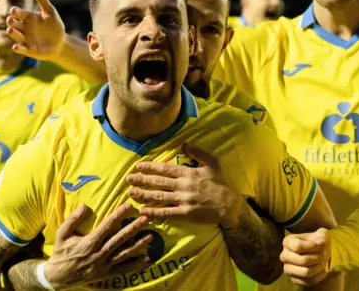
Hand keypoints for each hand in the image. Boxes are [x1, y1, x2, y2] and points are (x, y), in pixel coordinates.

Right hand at [6, 0, 65, 60]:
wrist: (60, 43)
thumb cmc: (53, 26)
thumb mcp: (50, 12)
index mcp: (28, 17)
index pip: (20, 13)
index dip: (16, 12)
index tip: (14, 10)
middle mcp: (24, 28)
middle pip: (14, 24)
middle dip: (12, 22)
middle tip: (10, 19)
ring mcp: (25, 39)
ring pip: (16, 36)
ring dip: (13, 33)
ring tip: (10, 30)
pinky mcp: (29, 50)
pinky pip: (22, 49)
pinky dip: (18, 48)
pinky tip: (16, 47)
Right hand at [44, 203, 152, 288]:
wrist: (58, 277)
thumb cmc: (60, 253)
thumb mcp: (61, 234)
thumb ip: (73, 219)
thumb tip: (84, 205)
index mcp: (89, 242)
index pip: (107, 226)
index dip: (119, 215)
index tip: (128, 206)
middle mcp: (99, 254)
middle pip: (120, 239)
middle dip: (134, 228)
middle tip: (146, 218)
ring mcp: (104, 265)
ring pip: (125, 253)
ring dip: (138, 244)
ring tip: (150, 236)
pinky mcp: (106, 274)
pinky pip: (124, 269)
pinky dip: (136, 265)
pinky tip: (147, 258)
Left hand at [126, 143, 243, 227]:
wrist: (230, 206)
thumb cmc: (221, 184)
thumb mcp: (212, 164)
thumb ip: (198, 153)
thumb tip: (184, 144)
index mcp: (189, 173)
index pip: (165, 169)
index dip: (151, 167)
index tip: (138, 166)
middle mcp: (183, 186)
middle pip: (158, 182)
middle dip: (142, 180)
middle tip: (128, 179)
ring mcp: (183, 200)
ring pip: (159, 197)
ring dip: (143, 195)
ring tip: (130, 193)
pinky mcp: (185, 213)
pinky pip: (166, 212)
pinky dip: (154, 212)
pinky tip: (143, 211)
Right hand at [280, 228, 330, 286]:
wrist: (314, 254)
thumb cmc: (315, 243)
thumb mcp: (319, 235)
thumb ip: (322, 235)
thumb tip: (321, 241)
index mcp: (287, 242)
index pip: (298, 246)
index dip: (313, 246)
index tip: (322, 243)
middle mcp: (284, 256)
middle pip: (303, 260)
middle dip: (319, 257)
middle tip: (324, 254)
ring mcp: (288, 269)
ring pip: (307, 272)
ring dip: (319, 267)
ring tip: (324, 262)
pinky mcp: (294, 280)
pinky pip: (310, 281)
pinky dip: (320, 275)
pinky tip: (322, 268)